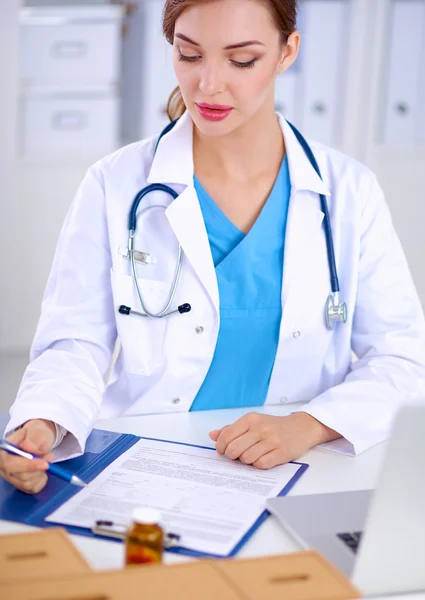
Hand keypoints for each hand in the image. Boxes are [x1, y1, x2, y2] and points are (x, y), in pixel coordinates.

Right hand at [0, 419, 55, 493]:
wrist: (38, 440)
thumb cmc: (35, 435)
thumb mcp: (37, 431)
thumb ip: (33, 438)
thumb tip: (27, 447)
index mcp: (3, 451)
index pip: (9, 463)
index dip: (27, 465)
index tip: (44, 464)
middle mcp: (3, 467)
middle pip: (20, 476)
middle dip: (38, 470)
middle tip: (49, 459)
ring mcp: (10, 477)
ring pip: (27, 483)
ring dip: (40, 472)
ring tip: (44, 460)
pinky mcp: (19, 485)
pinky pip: (32, 488)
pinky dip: (41, 480)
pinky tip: (41, 470)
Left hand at [209, 412, 340, 468]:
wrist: (301, 427)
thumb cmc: (273, 426)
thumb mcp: (252, 422)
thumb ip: (232, 429)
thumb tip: (212, 435)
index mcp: (251, 419)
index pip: (227, 435)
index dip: (221, 446)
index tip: (222, 451)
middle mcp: (261, 428)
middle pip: (234, 449)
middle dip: (232, 456)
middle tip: (236, 456)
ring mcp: (272, 440)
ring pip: (246, 459)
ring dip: (246, 461)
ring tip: (251, 456)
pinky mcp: (281, 453)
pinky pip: (261, 465)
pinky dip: (258, 465)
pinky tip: (262, 459)